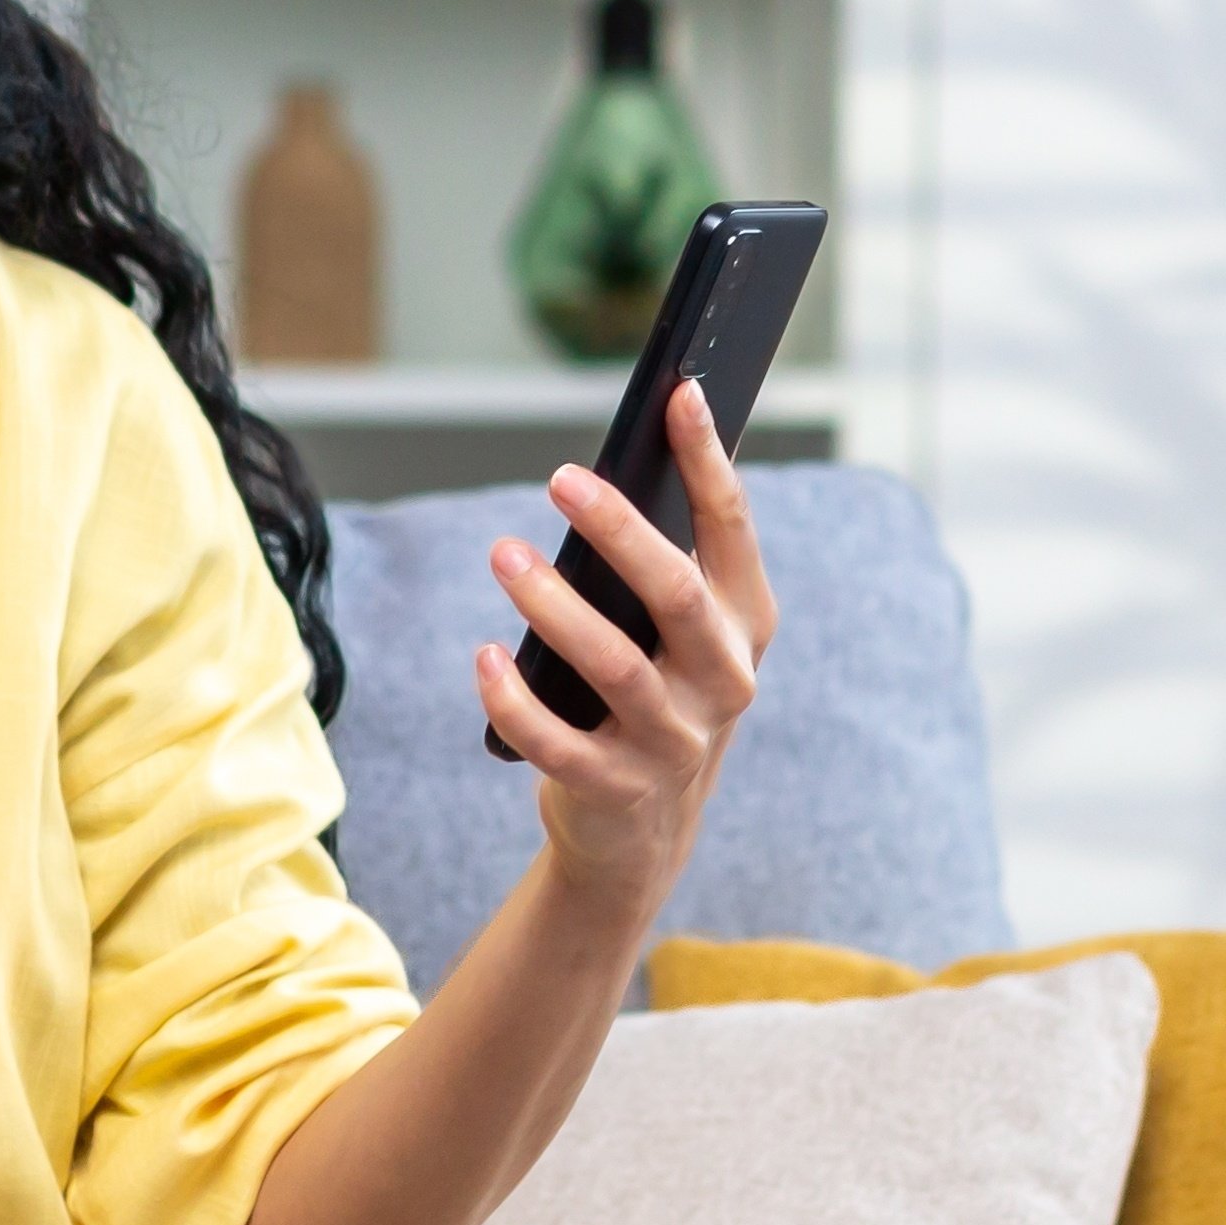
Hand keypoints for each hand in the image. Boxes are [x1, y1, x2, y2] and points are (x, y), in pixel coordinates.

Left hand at [479, 385, 775, 909]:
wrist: (642, 830)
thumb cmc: (650, 696)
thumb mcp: (675, 635)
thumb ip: (658, 566)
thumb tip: (596, 476)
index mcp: (741, 623)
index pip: (731, 528)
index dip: (707, 460)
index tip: (681, 393)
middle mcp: (722, 680)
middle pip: (673, 593)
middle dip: (619, 530)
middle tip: (560, 480)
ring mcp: (674, 741)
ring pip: (614, 664)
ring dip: (551, 604)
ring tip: (503, 555)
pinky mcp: (617, 789)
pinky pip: (557, 741)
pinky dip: (514, 698)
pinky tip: (483, 658)